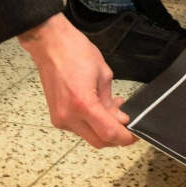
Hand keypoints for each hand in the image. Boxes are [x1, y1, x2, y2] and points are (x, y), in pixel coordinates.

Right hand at [19, 14, 134, 147]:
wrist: (50, 45)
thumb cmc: (77, 53)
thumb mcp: (103, 75)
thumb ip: (110, 102)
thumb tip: (119, 119)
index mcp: (83, 104)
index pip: (108, 133)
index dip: (124, 138)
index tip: (134, 136)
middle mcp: (69, 116)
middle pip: (98, 141)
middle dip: (115, 138)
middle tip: (127, 126)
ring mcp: (60, 118)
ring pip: (88, 135)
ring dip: (103, 129)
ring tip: (114, 110)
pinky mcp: (56, 116)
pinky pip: (78, 128)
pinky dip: (91, 124)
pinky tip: (99, 109)